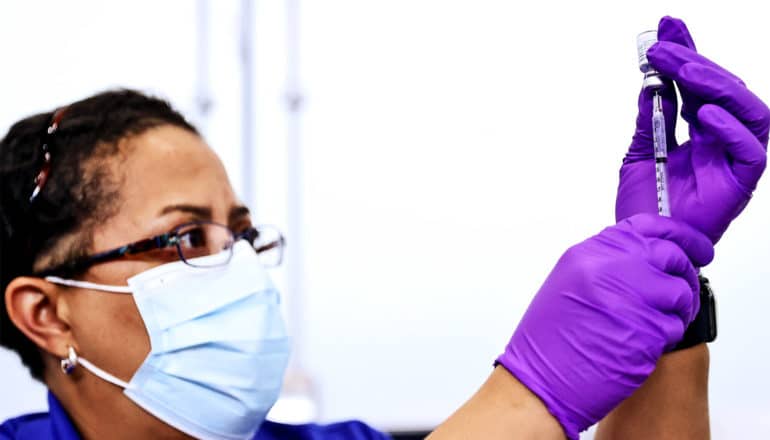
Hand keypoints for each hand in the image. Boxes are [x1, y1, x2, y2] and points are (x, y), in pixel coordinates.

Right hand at [496, 213, 713, 438]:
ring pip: (680, 290)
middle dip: (684, 273)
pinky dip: (668, 334)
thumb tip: (646, 258)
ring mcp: (630, 296)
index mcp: (589, 253)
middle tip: (681, 289)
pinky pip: (676, 324)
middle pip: (671, 254)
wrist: (540, 382)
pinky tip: (645, 342)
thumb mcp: (567, 285)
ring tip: (658, 322)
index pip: (648, 227)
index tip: (696, 247)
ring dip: (678, 308)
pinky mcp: (647, 329)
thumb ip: (605, 263)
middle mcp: (610, 268)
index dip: (680, 235)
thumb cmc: (550, 341)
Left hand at [615, 16, 768, 242]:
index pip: (697, 84)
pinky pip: (750, 150)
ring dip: (714, 85)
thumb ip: (649, 119)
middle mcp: (721, 141)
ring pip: (747, 111)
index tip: (667, 27)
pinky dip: (730, 128)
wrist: (643, 244)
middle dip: (695, 61)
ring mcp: (733, 160)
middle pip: (723, 91)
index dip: (686, 53)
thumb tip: (650, 83)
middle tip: (664, 47)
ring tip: (683, 70)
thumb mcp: (640, 153)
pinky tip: (703, 114)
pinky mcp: (741, 183)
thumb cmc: (645, 207)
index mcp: (698, 132)